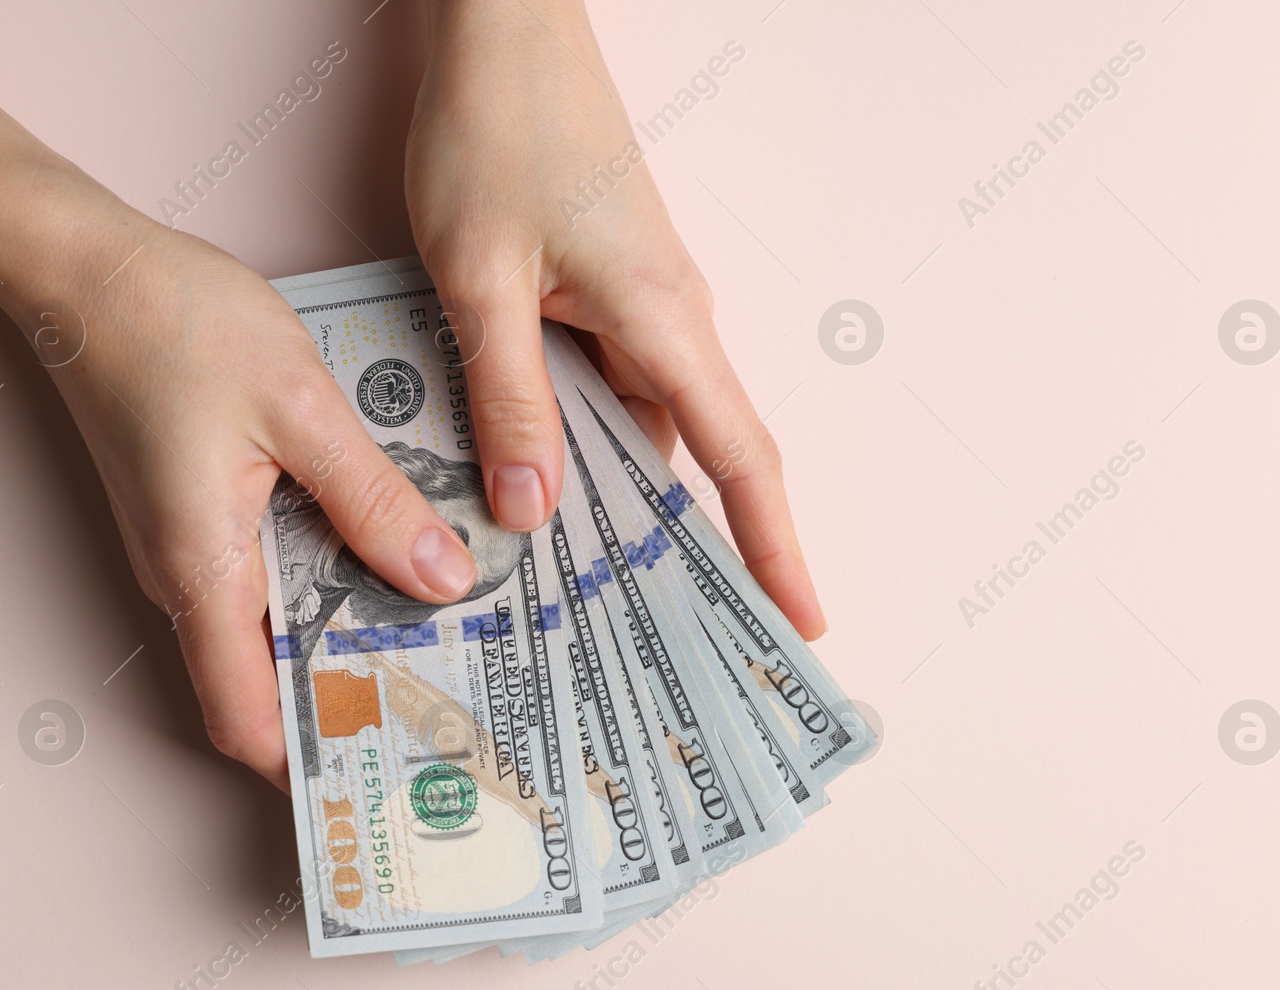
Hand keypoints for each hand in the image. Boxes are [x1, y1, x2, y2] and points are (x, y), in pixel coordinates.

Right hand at [30, 214, 482, 787]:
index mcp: (204, 570)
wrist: (87, 267)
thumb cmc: (180, 325)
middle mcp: (189, 575)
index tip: (388, 773)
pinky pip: (269, 574)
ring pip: (275, 627)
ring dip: (348, 636)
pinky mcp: (201, 510)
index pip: (246, 720)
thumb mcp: (302, 410)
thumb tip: (443, 580)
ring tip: (444, 633)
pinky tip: (393, 554)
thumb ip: (374, 501)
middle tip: (448, 699)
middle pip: (270, 683)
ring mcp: (191, 544)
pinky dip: (329, 582)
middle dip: (353, 700)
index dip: (312, 764)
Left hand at [406, 0, 825, 637]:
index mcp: (664, 321)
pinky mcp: (612, 293)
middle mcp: (673, 321)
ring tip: (593, 590)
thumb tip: (531, 509)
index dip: (773, 548)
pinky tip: (542, 489)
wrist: (502, 31)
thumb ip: (508, 399)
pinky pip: (614, 391)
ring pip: (652, 428)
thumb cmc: (497, 134)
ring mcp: (646, 307)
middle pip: (707, 457)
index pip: (740, 458)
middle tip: (673, 640)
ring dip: (630, 502)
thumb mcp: (480, 281)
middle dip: (700, 550)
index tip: (799, 620)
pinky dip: (590, 447)